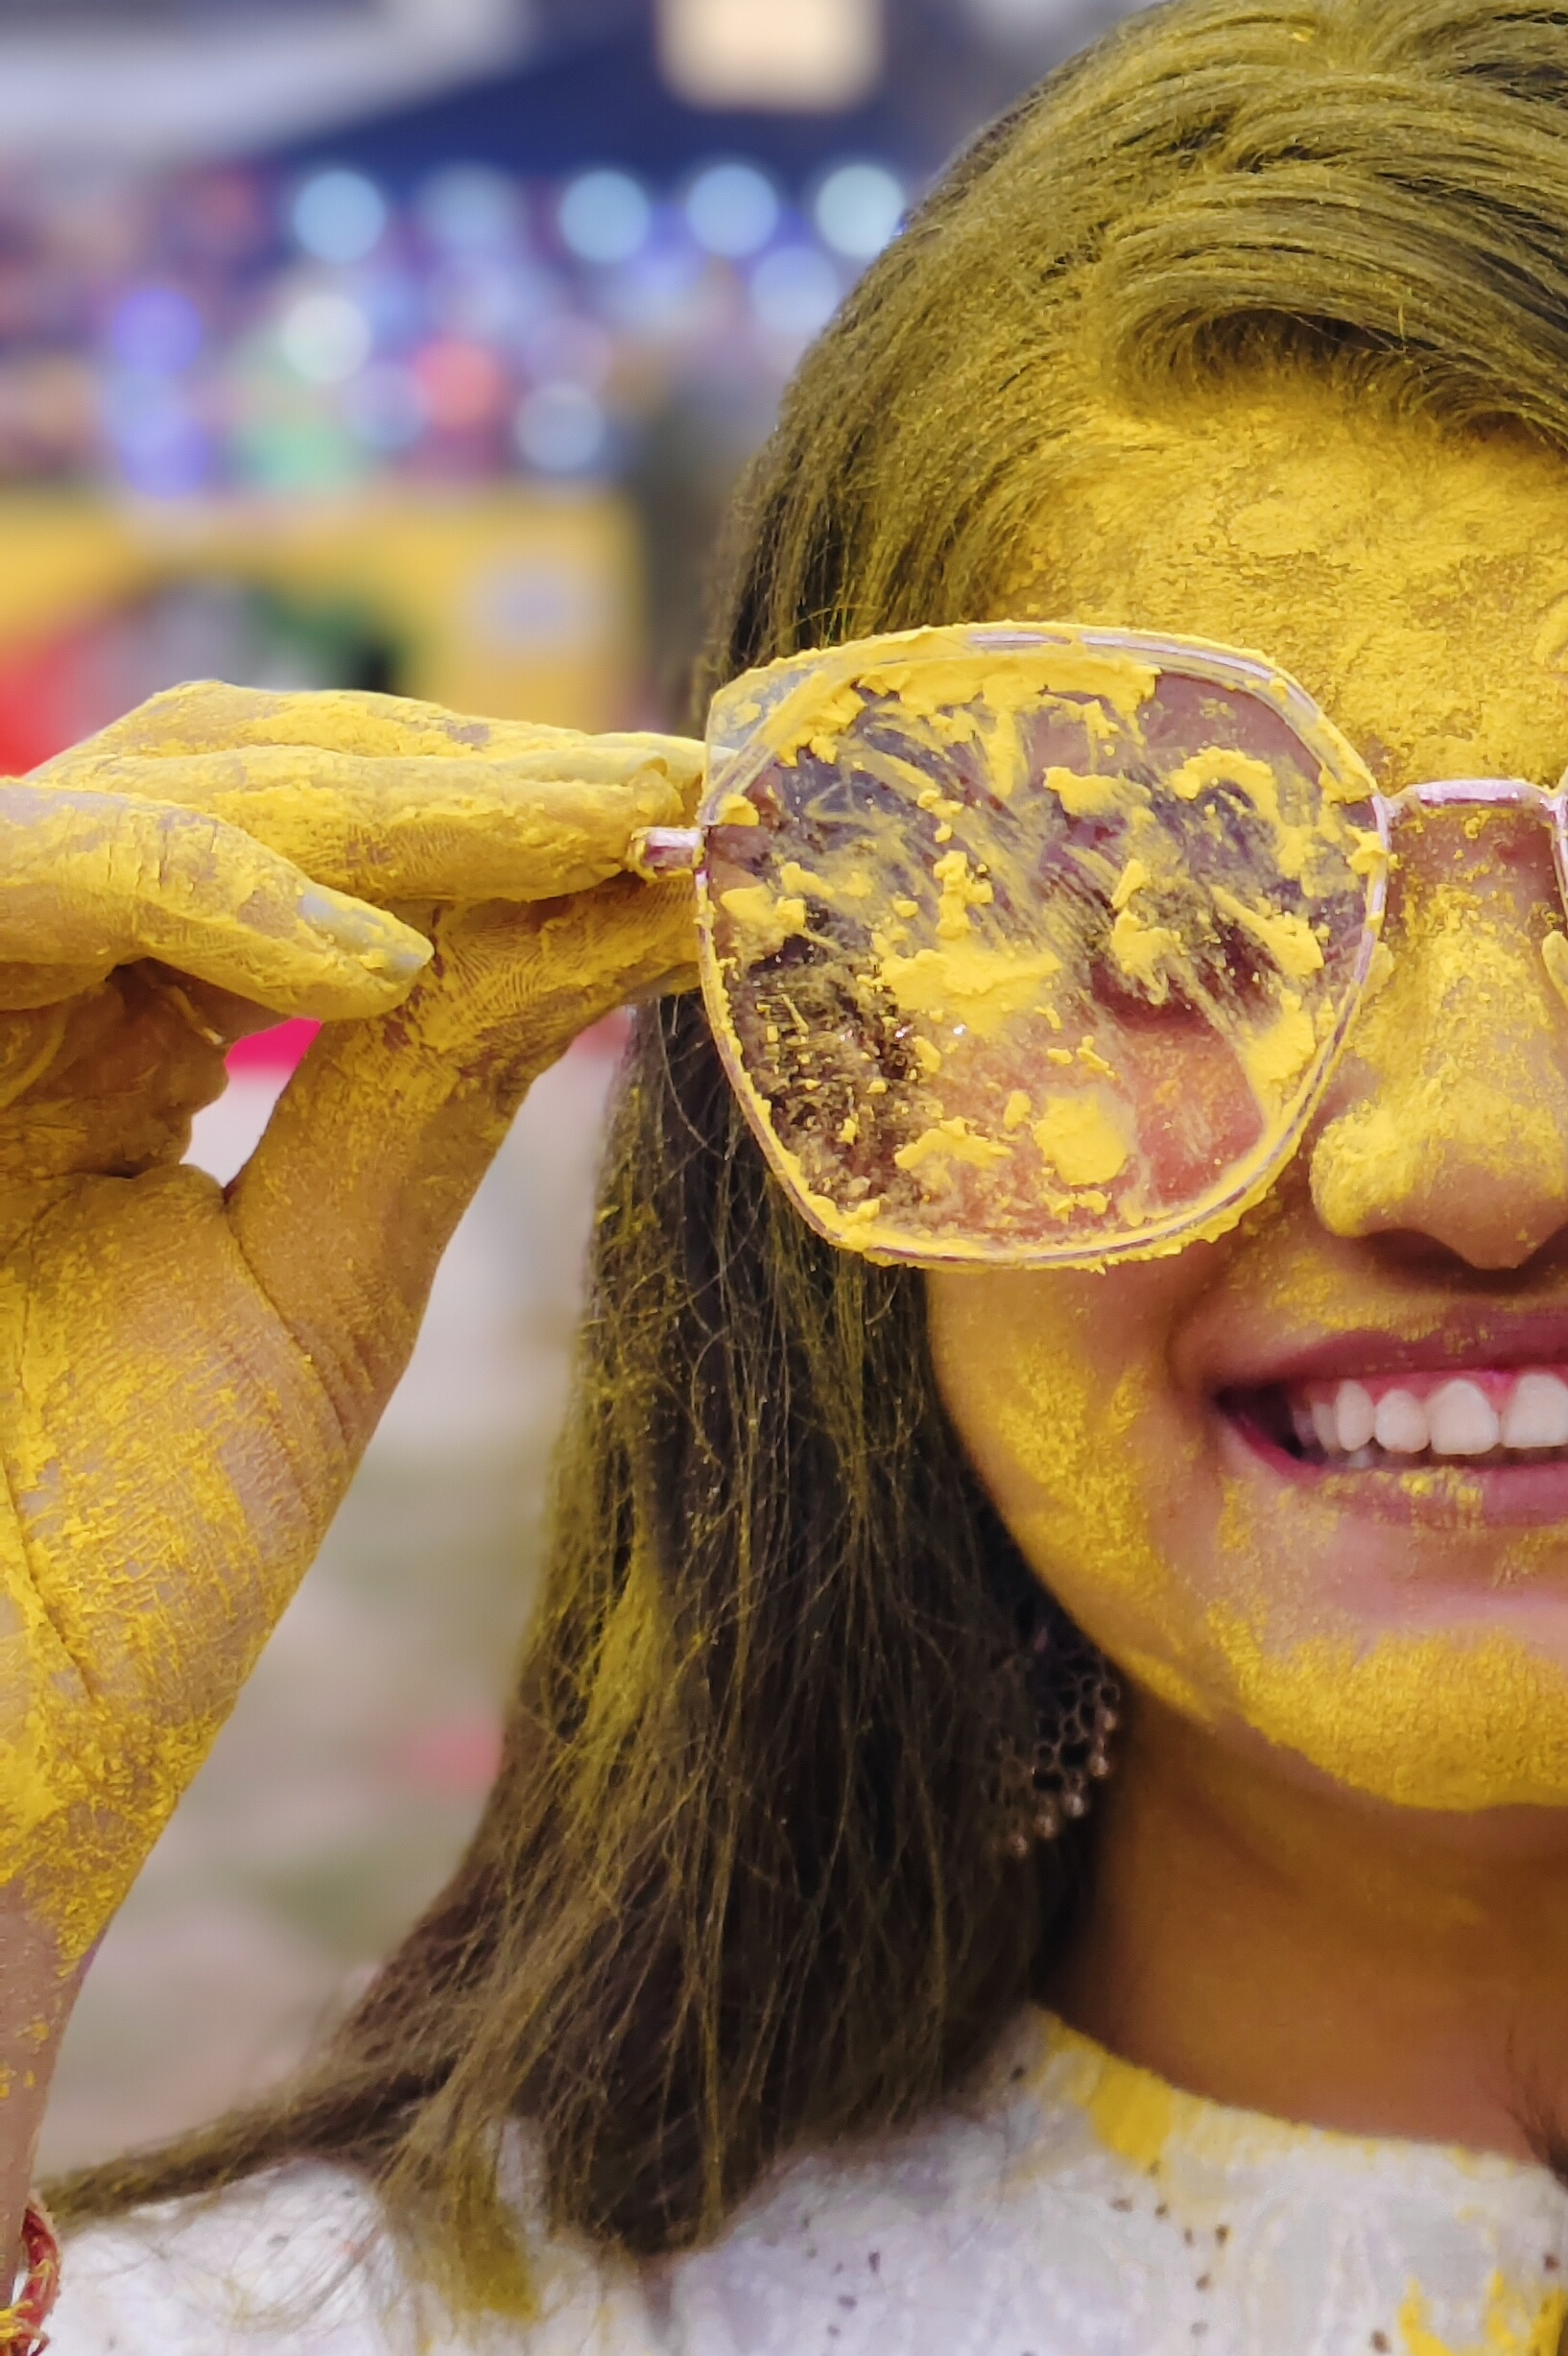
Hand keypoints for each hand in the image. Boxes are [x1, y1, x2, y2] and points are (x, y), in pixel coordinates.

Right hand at [0, 685, 698, 1970]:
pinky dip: (209, 886)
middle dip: (476, 773)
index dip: (504, 809)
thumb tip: (637, 899)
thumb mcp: (314, 1286)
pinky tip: (378, 968)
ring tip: (610, 832)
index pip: (305, 842)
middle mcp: (9, 1001)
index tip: (709, 817)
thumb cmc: (92, 1587)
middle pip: (234, 768)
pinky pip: (33, 879)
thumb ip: (433, 1077)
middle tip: (685, 784)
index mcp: (98, 1049)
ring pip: (156, 786)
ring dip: (399, 806)